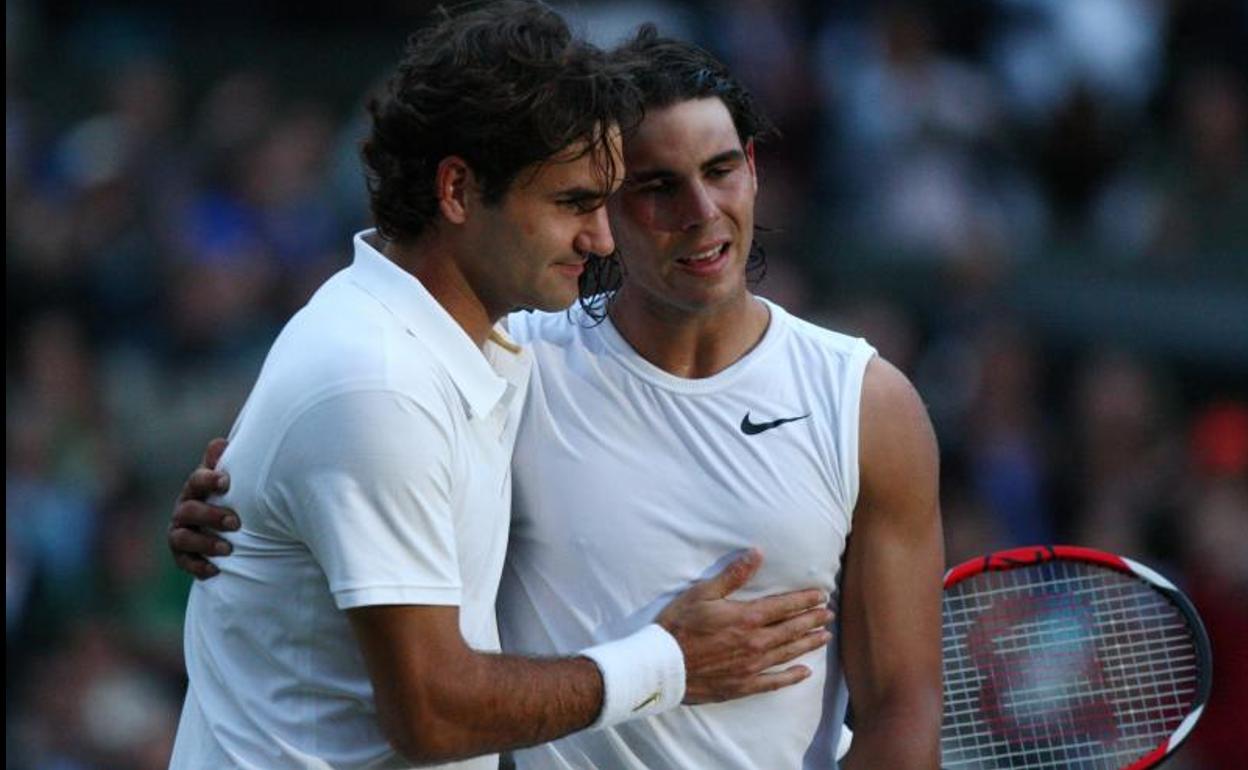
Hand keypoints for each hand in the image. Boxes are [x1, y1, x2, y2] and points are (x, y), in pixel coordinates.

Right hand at [168, 437, 238, 578]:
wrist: (223, 527)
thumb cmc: (227, 496)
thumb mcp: (226, 479)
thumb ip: (222, 462)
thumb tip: (221, 443)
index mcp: (195, 488)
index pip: (196, 481)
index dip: (208, 480)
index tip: (226, 482)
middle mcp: (183, 510)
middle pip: (189, 511)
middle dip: (211, 516)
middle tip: (236, 523)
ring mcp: (180, 533)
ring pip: (182, 538)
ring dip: (205, 543)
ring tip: (228, 549)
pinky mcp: (181, 555)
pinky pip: (184, 563)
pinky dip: (198, 567)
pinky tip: (216, 570)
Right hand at [656, 549, 833, 703]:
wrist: (662, 665)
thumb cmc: (679, 625)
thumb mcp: (703, 593)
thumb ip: (733, 575)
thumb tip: (757, 553)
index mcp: (747, 617)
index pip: (785, 606)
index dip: (805, 600)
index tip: (821, 596)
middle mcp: (755, 643)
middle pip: (792, 629)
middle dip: (812, 620)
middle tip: (828, 615)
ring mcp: (751, 666)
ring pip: (788, 653)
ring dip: (808, 644)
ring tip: (824, 637)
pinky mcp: (743, 685)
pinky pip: (774, 682)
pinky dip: (791, 677)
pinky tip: (805, 673)